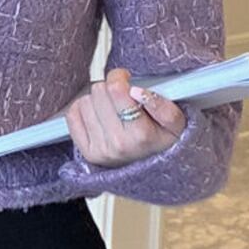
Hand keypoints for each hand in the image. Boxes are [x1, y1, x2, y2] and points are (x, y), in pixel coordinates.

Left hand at [64, 68, 187, 167]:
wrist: (155, 171)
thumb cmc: (163, 140)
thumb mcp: (176, 123)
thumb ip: (162, 104)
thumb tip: (137, 91)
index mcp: (141, 134)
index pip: (115, 89)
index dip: (119, 77)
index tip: (126, 80)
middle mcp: (118, 144)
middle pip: (98, 91)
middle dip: (110, 89)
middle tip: (121, 98)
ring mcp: (100, 150)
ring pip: (85, 101)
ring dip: (97, 100)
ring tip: (113, 110)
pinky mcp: (87, 152)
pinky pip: (72, 115)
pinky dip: (83, 110)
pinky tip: (99, 116)